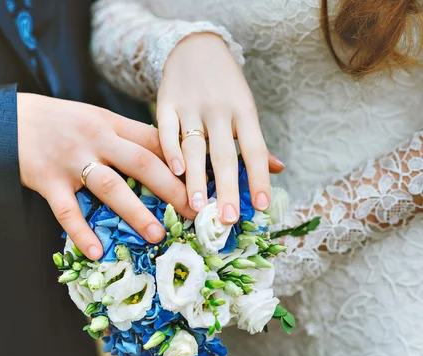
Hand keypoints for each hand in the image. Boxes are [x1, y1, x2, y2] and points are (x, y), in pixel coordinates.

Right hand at [17, 93, 194, 259]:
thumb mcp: (95, 119)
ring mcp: (71, 159)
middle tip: (194, 213)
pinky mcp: (46, 179)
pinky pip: (66, 210)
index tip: (203, 183)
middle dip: (171, 188)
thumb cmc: (58, 122)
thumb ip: (125, 135)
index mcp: (110, 123)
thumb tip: (165, 157)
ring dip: (135, 211)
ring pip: (109, 186)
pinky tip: (95, 251)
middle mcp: (95, 138)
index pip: (154, 140)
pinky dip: (81, 232)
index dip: (182, 161)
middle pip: (141, 162)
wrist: (7, 118)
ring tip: (156, 235)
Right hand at [157, 33, 280, 223]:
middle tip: (226, 219)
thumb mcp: (245, 107)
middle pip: (225, 154)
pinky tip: (175, 172)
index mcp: (244, 111)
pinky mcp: (166, 102)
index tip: (261, 207)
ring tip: (196, 207)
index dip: (259, 178)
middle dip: (227, 189)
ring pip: (194, 146)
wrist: (195, 47)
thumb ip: (254, 140)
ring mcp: (191, 105)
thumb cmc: (224, 86)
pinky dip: (171, 151)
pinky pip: (167, 130)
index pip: (255, 150)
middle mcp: (219, 109)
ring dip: (196, 179)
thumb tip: (278, 169)